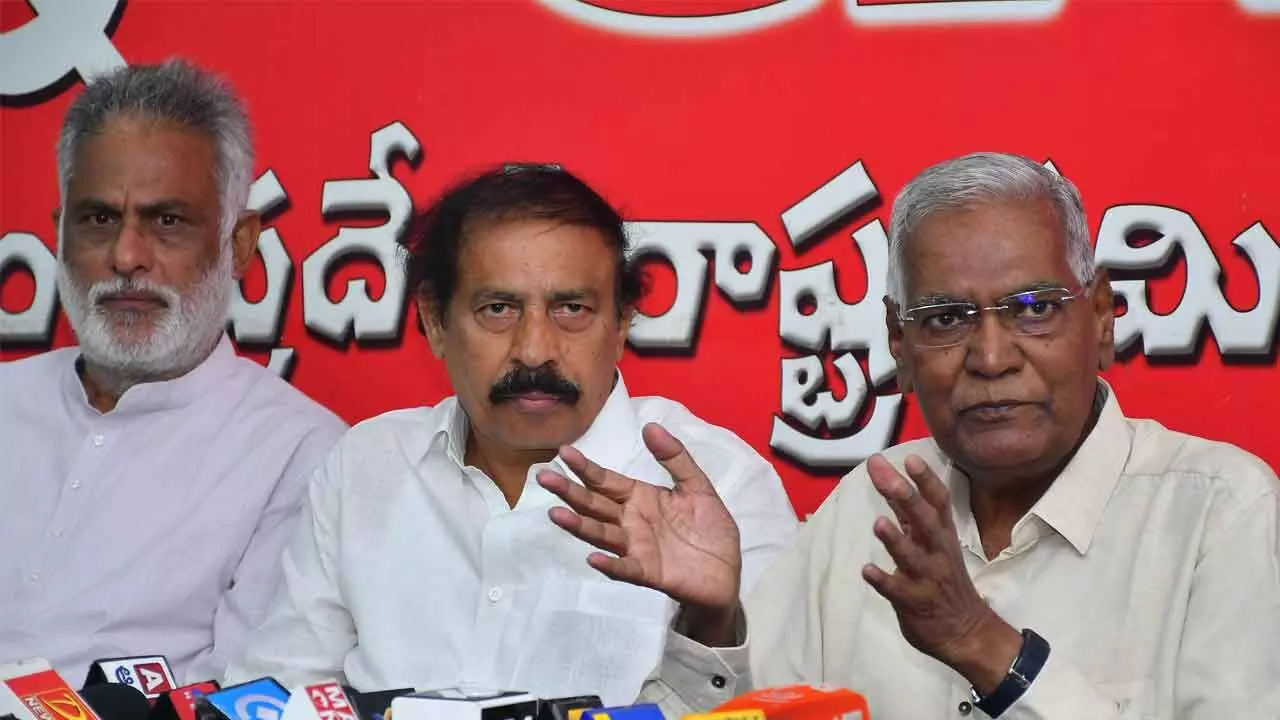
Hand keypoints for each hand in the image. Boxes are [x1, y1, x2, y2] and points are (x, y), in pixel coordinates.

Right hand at [536, 423, 741, 642]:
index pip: (606, 481)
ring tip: (556, 514)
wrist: (728, 570)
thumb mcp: (697, 486)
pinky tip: (594, 558)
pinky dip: (611, 565)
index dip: (585, 467)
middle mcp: (631, 522)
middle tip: (544, 478)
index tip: (564, 452)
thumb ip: (675, 457)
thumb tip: (649, 425)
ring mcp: (637, 548)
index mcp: (640, 498)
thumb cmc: (709, 528)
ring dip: (579, 526)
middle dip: (570, 492)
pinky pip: (627, 569)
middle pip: (594, 505)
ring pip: (602, 535)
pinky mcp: (650, 573)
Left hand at [861, 454, 1021, 693]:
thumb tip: (889, 478)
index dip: (926, 480)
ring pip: (912, 557)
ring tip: (878, 523)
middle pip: (925, 521)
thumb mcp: (932, 543)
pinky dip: (883, 580)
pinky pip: (897, 591)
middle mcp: (936, 552)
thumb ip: (909, 513)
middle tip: (884, 474)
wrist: (967, 632)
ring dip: (895, 540)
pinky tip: (867, 570)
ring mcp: (927, 578)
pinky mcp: (914, 603)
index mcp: (941, 535)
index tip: (910, 458)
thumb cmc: (943, 580)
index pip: (938, 502)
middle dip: (906, 496)